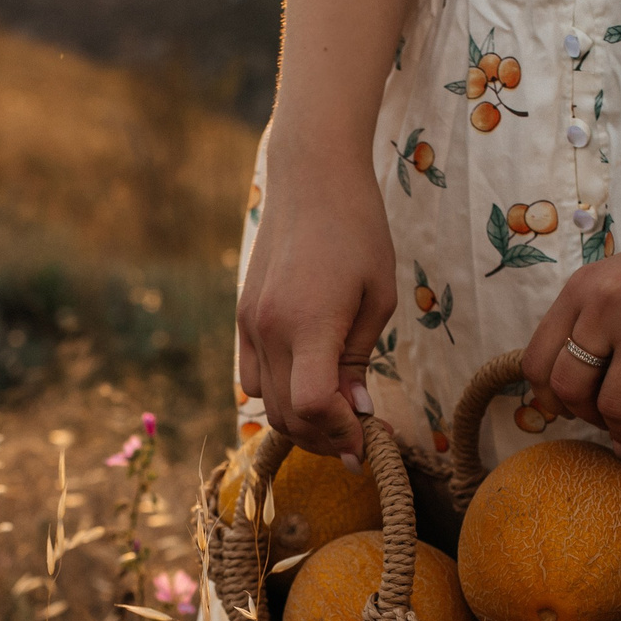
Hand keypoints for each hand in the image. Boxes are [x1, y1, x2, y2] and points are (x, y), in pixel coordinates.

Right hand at [236, 146, 397, 461]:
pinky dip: (277, 394)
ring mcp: (250, 323)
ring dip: (299, 421)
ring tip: (334, 416)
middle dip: (324, 438)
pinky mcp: (243, 316)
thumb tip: (357, 410)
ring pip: (265, 402)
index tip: (365, 441)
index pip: (314, 405)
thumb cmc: (358, 230)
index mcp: (309, 323)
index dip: (341, 433)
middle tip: (355, 440)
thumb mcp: (378, 296)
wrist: (310, 178)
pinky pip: (252, 375)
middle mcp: (270, 328)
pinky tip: (306, 386)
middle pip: (288, 414)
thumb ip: (360, 357)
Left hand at [520, 202, 620, 471]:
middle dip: (582, 415)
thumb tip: (569, 388)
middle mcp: (608, 307)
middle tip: (602, 420)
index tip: (566, 408)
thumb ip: (592, 320)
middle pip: (568, 386)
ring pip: (612, 406)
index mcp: (583, 289)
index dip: (546, 396)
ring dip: (620, 432)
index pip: (537, 360)